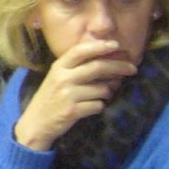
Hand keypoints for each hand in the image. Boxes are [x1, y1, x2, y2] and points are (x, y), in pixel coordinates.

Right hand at [12, 38, 136, 151]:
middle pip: (97, 67)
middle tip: (132, 68)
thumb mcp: (58, 77)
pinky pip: (98, 105)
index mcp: (59, 67)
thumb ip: (77, 67)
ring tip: (104, 94)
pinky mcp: (72, 111)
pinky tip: (93, 107)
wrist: (36, 123)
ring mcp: (67, 95)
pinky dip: (100, 106)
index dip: (100, 46)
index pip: (81, 50)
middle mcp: (63, 78)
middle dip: (119, 66)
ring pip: (102, 89)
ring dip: (109, 92)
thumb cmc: (51, 97)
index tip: (117, 45)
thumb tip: (108, 59)